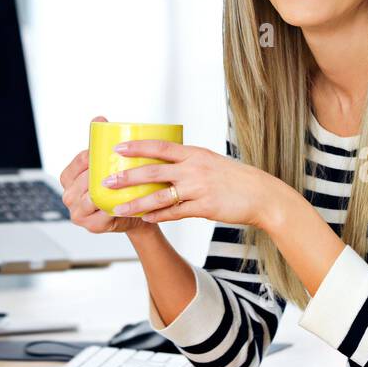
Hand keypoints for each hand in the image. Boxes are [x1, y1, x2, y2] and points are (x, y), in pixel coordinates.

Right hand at [57, 116, 147, 234]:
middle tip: (124, 167)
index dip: (96, 154)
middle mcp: (68, 196)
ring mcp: (78, 213)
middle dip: (102, 172)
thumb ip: (99, 143)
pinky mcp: (91, 226)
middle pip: (85, 179)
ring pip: (91, 197)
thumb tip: (99, 118)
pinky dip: (112, 208)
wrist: (132, 212)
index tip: (115, 150)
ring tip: (123, 184)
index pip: (81, 160)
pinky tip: (122, 202)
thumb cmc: (116, 185)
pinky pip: (101, 215)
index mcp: (67, 177)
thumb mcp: (106, 164)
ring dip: (106, 191)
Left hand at [103, 137, 284, 229]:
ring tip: (119, 207)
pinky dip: (158, 216)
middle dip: (128, 177)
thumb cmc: (233, 177)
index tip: (117, 148)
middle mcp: (194, 169)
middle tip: (107, 181)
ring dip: (137, 203)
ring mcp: (198, 189)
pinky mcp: (204, 208)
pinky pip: (175, 213)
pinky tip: (145, 219)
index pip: (160, 147)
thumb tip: (162, 160)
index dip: (137, 147)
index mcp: (194, 154)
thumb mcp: (209, 160)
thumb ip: (186, 161)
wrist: (260, 194)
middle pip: (154, 172)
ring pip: (160, 196)